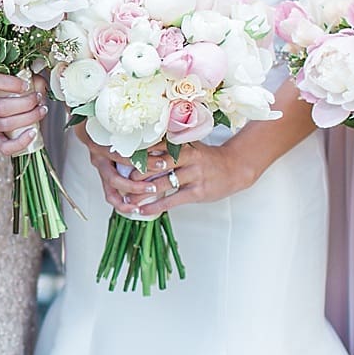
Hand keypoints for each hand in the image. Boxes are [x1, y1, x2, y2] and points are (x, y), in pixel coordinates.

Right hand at [0, 71, 47, 156]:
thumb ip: (19, 74)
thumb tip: (38, 84)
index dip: (11, 84)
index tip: (26, 84)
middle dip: (24, 103)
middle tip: (37, 97)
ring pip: (3, 125)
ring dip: (27, 118)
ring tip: (41, 110)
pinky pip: (4, 146)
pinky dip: (20, 142)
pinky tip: (33, 132)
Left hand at [81, 134, 248, 219]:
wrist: (235, 168)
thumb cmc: (207, 157)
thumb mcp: (191, 145)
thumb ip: (169, 145)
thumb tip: (141, 145)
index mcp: (183, 144)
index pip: (156, 146)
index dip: (137, 152)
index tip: (118, 156)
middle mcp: (188, 157)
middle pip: (157, 164)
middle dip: (137, 173)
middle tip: (118, 180)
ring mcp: (194, 174)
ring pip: (163, 183)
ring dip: (142, 193)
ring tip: (126, 200)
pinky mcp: (198, 191)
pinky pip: (173, 200)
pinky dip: (156, 206)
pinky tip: (143, 210)